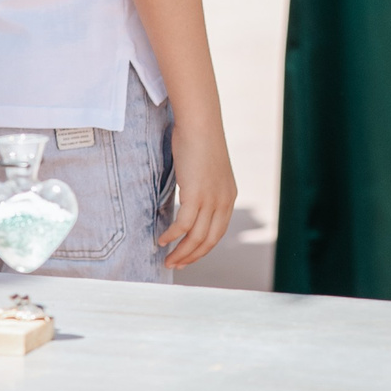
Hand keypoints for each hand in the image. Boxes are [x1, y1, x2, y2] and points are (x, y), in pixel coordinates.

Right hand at [158, 115, 236, 268]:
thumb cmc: (200, 142)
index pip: (217, 233)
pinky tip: (162, 240)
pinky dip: (172, 236)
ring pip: (196, 238)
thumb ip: (203, 190)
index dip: (202, 250)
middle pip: (208, 241)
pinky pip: (183, 225)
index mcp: (229, 198)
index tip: (188, 258)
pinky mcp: (196, 195)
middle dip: (191, 257)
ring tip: (167, 260)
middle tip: (174, 265)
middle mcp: (224, 202)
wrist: (200, 124)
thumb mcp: (207, 171)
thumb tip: (189, 201)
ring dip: (180, 252)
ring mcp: (211, 200)